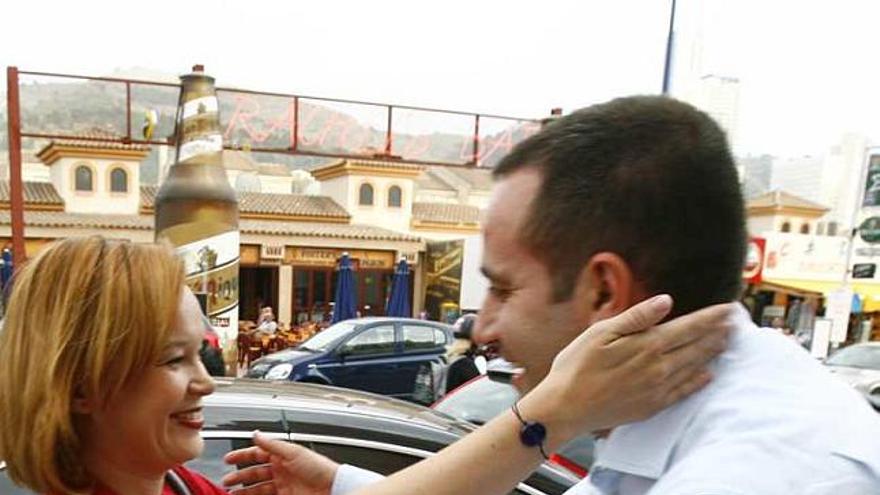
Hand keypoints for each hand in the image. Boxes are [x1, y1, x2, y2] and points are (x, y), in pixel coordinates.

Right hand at [222, 432, 339, 494]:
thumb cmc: (319, 468)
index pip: (258, 453)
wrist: (332, 488)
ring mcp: (283, 484)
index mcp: (282, 455)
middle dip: (239, 476)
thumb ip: (272, 444)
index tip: (228, 459)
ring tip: (230, 494)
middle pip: (255, 472)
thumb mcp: (293, 452)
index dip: (243, 456)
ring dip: (244, 491)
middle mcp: (281, 469)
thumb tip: (256, 433)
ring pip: (258, 487)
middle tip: (226, 481)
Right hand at [520, 295, 735, 441]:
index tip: (729, 309)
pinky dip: (699, 381)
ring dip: (712, 353)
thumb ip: (636, 317)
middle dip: (718, 333)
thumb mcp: (601, 333)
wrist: (566, 407)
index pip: (688, 327)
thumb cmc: (576, 366)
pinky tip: (707, 375)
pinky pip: (684, 392)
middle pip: (697, 347)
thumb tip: (665, 301)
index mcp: (647, 345)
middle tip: (736, 323)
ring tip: (727, 342)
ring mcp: (657, 389)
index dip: (711, 317)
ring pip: (694, 367)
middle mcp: (659, 367)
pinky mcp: (652, 406)